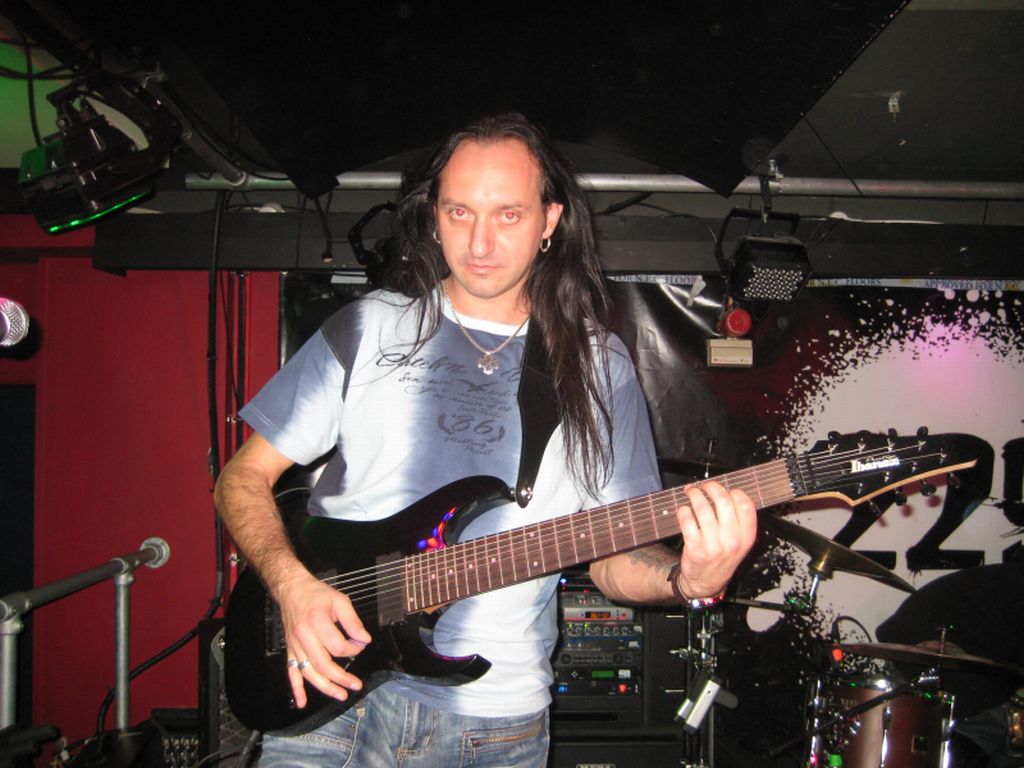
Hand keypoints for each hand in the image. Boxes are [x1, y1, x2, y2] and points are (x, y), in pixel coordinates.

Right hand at [274, 572, 372, 708]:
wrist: (292, 589)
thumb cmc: (316, 594)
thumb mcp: (340, 601)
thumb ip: (353, 621)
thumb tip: (364, 639)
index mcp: (317, 623)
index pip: (338, 646)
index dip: (353, 648)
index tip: (360, 644)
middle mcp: (304, 637)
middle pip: (324, 665)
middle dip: (342, 678)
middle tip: (356, 685)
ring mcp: (295, 646)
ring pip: (310, 673)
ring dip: (325, 687)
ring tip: (341, 695)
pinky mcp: (290, 650)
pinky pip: (292, 672)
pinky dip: (296, 689)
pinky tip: (302, 703)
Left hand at [674, 481, 756, 598]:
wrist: (706, 583)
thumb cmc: (722, 558)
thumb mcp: (741, 544)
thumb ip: (739, 522)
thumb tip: (728, 493)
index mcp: (746, 537)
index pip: (746, 506)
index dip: (735, 492)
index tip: (727, 489)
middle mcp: (732, 541)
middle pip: (723, 501)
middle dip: (711, 487)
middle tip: (704, 486)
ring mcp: (713, 545)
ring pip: (703, 508)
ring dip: (694, 494)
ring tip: (691, 492)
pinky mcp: (695, 548)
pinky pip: (687, 520)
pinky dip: (683, 511)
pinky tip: (684, 510)